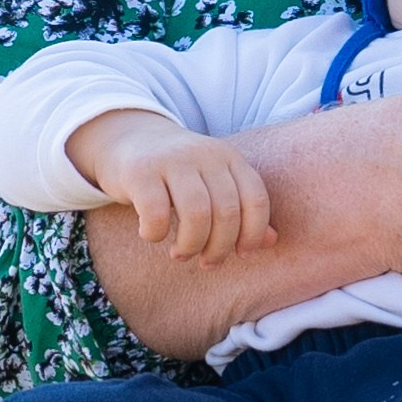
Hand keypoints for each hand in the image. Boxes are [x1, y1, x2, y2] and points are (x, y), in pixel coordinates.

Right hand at [70, 109, 275, 264]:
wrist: (130, 139)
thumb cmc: (178, 174)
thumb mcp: (214, 184)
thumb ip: (242, 210)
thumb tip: (272, 241)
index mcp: (229, 157)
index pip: (256, 198)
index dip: (253, 233)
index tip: (241, 254)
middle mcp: (205, 154)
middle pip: (227, 211)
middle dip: (220, 248)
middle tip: (207, 262)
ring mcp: (172, 160)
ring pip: (197, 214)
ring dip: (191, 245)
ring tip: (181, 254)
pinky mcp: (140, 171)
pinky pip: (156, 214)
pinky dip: (155, 234)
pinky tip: (151, 235)